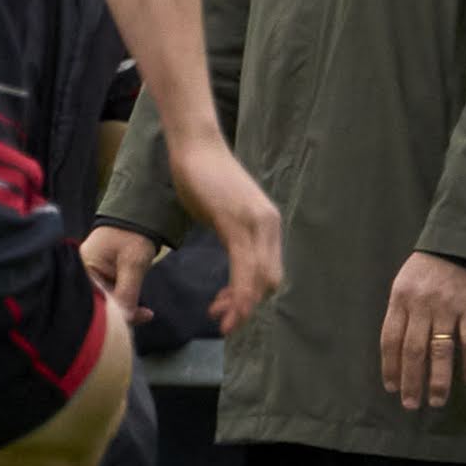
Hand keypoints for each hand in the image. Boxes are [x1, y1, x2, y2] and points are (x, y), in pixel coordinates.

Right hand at [79, 224, 158, 323]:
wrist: (137, 216)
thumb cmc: (132, 235)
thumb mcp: (133, 264)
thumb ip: (127, 292)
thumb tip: (125, 318)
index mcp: (81, 268)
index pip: (93, 300)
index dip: (112, 314)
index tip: (135, 318)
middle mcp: (81, 273)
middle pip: (97, 303)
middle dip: (120, 313)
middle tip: (144, 315)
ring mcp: (89, 275)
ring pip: (105, 301)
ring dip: (124, 308)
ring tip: (145, 313)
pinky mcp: (99, 277)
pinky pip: (109, 296)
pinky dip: (124, 302)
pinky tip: (140, 309)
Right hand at [168, 133, 283, 334]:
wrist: (195, 146)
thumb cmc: (201, 175)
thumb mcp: (222, 212)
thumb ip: (233, 234)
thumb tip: (233, 254)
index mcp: (267, 226)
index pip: (270, 273)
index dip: (251, 298)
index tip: (227, 309)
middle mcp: (268, 226)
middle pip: (270, 281)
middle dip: (247, 307)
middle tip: (222, 319)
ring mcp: (256, 223)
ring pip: (260, 278)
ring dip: (242, 305)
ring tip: (220, 318)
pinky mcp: (237, 221)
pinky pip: (244, 265)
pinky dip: (237, 291)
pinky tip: (223, 304)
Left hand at [380, 251, 465, 410]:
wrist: (459, 244)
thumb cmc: (426, 268)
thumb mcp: (402, 284)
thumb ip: (400, 313)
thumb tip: (395, 350)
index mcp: (399, 300)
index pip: (389, 340)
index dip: (389, 366)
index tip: (390, 388)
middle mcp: (421, 306)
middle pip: (412, 350)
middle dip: (410, 380)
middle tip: (410, 404)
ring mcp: (447, 308)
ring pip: (440, 350)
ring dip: (438, 378)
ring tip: (436, 400)